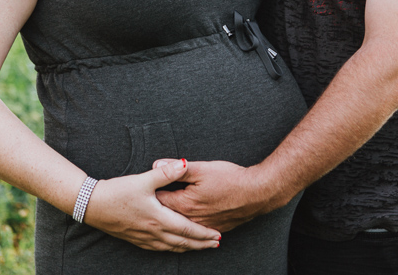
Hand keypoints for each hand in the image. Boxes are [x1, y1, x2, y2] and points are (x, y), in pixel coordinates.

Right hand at [83, 159, 220, 251]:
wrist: (92, 205)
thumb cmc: (117, 192)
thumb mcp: (143, 180)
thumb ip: (165, 173)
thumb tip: (183, 163)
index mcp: (158, 219)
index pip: (187, 230)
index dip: (204, 233)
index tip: (218, 235)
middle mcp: (153, 232)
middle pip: (182, 242)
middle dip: (201, 244)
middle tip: (216, 244)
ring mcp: (143, 238)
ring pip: (171, 247)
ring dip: (188, 248)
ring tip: (200, 247)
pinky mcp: (135, 239)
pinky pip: (159, 248)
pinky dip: (172, 249)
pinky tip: (174, 247)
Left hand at [153, 160, 290, 232]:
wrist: (257, 193)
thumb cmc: (231, 179)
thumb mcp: (202, 168)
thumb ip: (178, 168)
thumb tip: (157, 164)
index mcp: (185, 204)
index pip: (158, 201)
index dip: (149, 195)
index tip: (140, 192)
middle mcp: (192, 219)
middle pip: (166, 218)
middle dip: (155, 212)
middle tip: (142, 208)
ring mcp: (204, 227)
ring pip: (180, 228)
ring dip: (169, 224)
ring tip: (157, 222)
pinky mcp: (215, 229)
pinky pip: (195, 233)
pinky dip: (186, 231)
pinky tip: (182, 229)